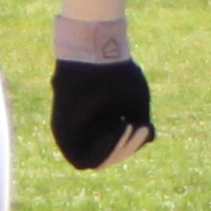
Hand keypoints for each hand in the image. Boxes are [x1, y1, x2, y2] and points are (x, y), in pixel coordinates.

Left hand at [49, 52, 155, 169]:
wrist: (96, 48)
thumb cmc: (116, 72)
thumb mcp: (135, 102)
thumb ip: (140, 125)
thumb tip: (148, 138)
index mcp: (103, 121)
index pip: (118, 150)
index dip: (132, 146)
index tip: (142, 128)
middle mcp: (87, 128)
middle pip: (109, 158)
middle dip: (127, 148)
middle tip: (137, 126)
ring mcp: (73, 131)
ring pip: (96, 162)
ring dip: (116, 151)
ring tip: (127, 126)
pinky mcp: (62, 131)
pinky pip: (80, 160)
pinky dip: (101, 153)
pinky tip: (115, 132)